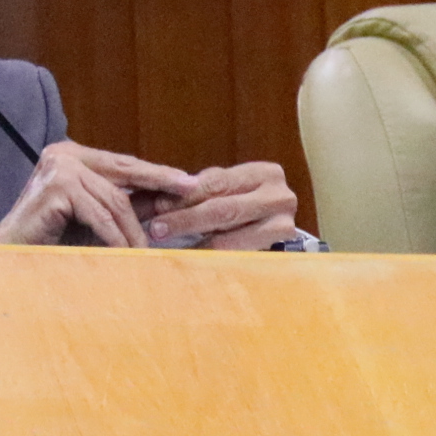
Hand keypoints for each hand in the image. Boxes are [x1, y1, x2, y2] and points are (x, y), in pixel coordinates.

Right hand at [0, 142, 197, 247]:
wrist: (10, 254)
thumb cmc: (53, 239)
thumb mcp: (96, 218)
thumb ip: (124, 205)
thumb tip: (165, 200)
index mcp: (73, 156)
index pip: (123, 163)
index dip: (156, 173)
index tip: (188, 181)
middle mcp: (65, 154)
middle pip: (124, 173)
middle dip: (159, 184)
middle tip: (190, 191)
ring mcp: (59, 167)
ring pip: (114, 200)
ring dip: (132, 229)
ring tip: (146, 250)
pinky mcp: (56, 187)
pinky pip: (99, 215)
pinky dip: (114, 237)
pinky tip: (125, 253)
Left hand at [147, 162, 306, 249]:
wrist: (274, 231)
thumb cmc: (243, 208)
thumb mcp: (223, 192)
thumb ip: (195, 192)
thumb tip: (151, 201)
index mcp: (264, 174)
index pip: (218, 184)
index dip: (186, 196)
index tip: (157, 206)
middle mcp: (280, 197)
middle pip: (225, 209)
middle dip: (186, 219)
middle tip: (157, 228)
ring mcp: (284, 225)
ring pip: (230, 238)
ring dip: (193, 243)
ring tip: (168, 248)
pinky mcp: (279, 254)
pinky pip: (235, 259)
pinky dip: (208, 260)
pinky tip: (188, 261)